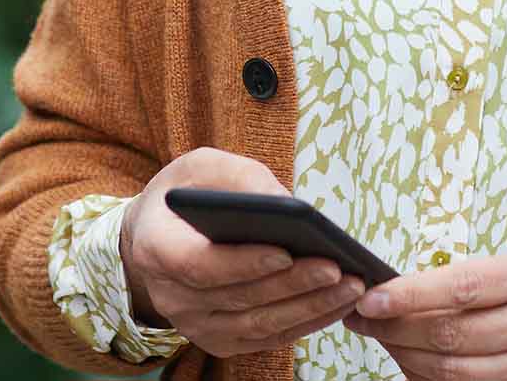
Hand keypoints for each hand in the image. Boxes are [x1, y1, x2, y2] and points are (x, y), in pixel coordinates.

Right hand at [118, 147, 367, 356]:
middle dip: (294, 284)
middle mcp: (170, 296)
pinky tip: (336, 303)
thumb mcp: (201, 167)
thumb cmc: (185, 195)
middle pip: (239, 297)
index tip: (286, 252)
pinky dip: (305, 322)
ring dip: (309, 307)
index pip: (199, 264)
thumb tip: (284, 202)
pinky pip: (266, 337)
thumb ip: (238, 177)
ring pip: (258, 323)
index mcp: (155, 248)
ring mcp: (193, 325)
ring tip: (351, 286)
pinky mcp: (218, 340)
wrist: (157, 235)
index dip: (243, 262)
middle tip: (338, 269)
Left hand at [342, 250, 506, 380]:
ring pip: (455, 370)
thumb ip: (474, 279)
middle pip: (450, 335)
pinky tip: (414, 363)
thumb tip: (408, 292)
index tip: (371, 298)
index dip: (409, 296)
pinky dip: (436, 378)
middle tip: (362, 318)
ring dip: (407, 357)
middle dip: (395, 329)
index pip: (459, 288)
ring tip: (382, 338)